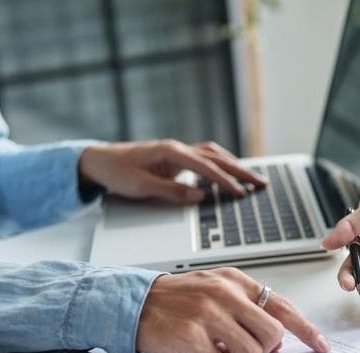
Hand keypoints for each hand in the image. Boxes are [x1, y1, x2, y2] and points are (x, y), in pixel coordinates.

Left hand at [78, 140, 267, 204]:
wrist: (98, 161)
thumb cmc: (116, 172)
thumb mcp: (140, 187)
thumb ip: (171, 191)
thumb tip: (199, 196)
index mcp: (170, 152)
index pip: (206, 167)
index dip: (225, 181)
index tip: (241, 193)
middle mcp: (177, 149)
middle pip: (216, 157)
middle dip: (240, 170)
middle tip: (261, 183)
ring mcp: (177, 152)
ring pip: (213, 155)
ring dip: (233, 166)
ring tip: (251, 178)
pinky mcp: (175, 158)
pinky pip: (204, 159)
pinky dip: (220, 165)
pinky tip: (229, 174)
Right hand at [136, 268, 329, 352]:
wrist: (132, 302)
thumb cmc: (176, 302)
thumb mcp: (215, 293)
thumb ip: (247, 310)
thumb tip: (277, 341)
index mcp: (236, 281)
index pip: (283, 306)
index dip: (306, 330)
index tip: (320, 346)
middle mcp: (225, 293)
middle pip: (272, 335)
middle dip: (261, 351)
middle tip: (239, 350)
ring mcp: (209, 312)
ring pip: (250, 352)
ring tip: (213, 349)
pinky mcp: (192, 333)